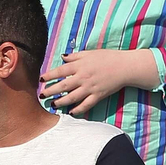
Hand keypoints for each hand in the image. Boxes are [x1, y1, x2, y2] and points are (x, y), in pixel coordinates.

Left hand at [40, 48, 156, 114]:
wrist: (124, 66)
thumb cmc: (107, 57)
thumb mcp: (89, 53)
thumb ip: (75, 56)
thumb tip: (62, 57)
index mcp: (80, 65)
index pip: (60, 71)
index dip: (49, 76)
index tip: (41, 80)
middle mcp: (83, 77)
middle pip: (63, 86)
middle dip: (51, 91)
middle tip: (42, 96)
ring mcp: (90, 88)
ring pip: (72, 97)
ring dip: (61, 102)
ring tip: (53, 104)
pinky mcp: (98, 96)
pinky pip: (85, 105)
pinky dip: (77, 110)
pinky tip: (71, 112)